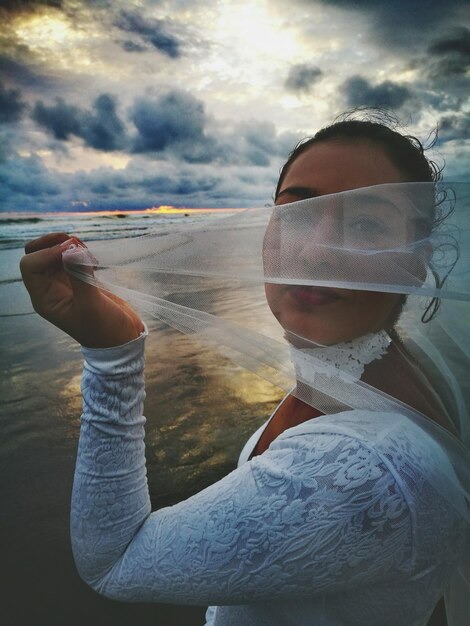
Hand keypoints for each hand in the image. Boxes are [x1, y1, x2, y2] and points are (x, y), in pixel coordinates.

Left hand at [20, 232, 144, 347]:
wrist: (121, 339)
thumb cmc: (104, 329)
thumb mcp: (91, 304)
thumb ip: (80, 276)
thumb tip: (71, 250)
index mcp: (44, 298)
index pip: (30, 266)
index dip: (46, 253)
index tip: (71, 250)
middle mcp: (50, 288)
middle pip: (36, 255)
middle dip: (52, 243)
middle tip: (74, 242)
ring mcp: (64, 283)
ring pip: (53, 253)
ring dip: (67, 245)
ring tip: (87, 251)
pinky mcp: (79, 279)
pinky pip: (71, 257)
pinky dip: (79, 251)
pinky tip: (93, 258)